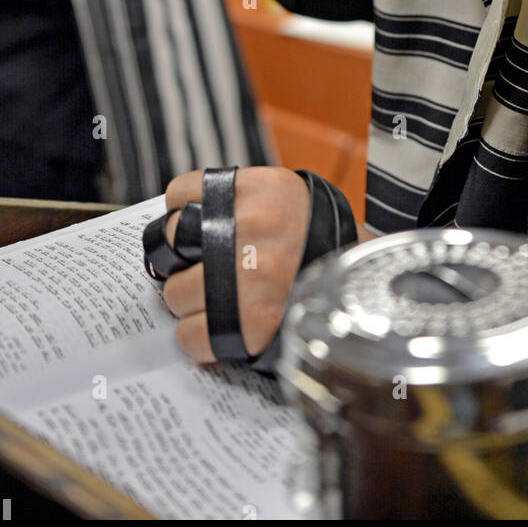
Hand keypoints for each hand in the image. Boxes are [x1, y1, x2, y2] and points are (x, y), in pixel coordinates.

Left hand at [161, 166, 310, 363]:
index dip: (184, 213)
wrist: (357, 276)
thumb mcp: (278, 192)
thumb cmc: (310, 233)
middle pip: (170, 246)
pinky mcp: (250, 324)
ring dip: (192, 298)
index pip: (179, 194)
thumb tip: (175, 222)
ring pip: (175, 294)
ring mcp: (247, 279)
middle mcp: (249, 230)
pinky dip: (199, 335)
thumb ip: (230, 198)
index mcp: (256, 191)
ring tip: (222, 295)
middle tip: (209, 265)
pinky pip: (190, 335)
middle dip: (184, 259)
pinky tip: (221, 322)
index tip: (196, 226)